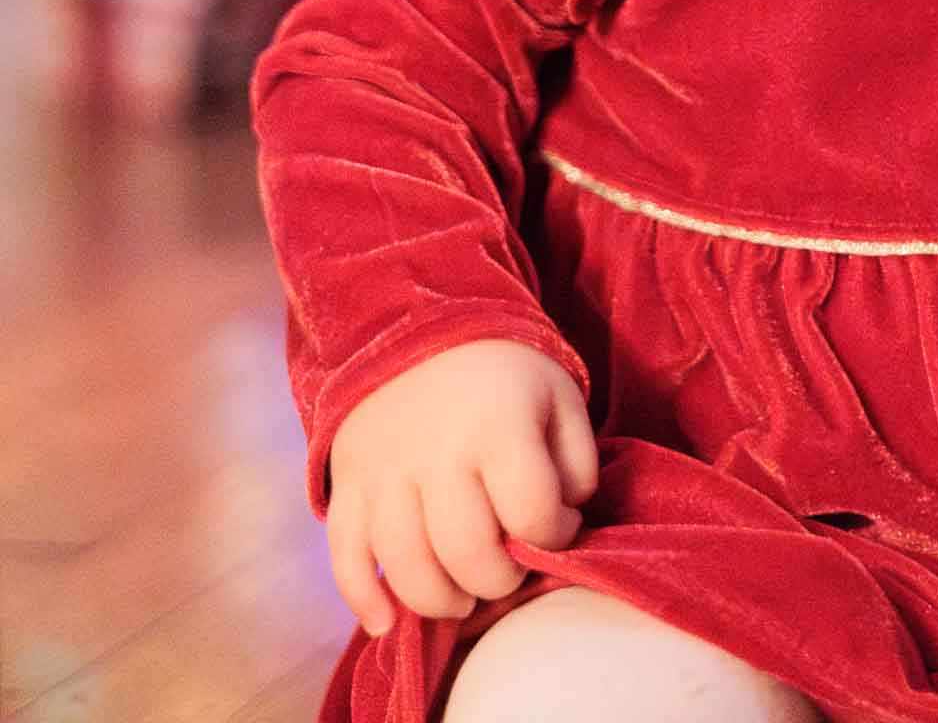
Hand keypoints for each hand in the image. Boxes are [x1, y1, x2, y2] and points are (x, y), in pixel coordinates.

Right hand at [327, 338, 599, 637]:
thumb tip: (562, 528)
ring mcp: (384, 471)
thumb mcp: (559, 400)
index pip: (532, 514)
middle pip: (469, 553)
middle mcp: (436, 452)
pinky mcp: (346, 484)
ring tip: (464, 593)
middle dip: (500, 579)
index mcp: (496, 425)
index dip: (556, 534)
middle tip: (508, 567)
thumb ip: (577, 465)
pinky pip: (345, 558)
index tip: (558, 524)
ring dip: (442, 600)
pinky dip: (364, 599)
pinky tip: (387, 623)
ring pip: (408, 568)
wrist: (417, 329)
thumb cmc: (503, 377)